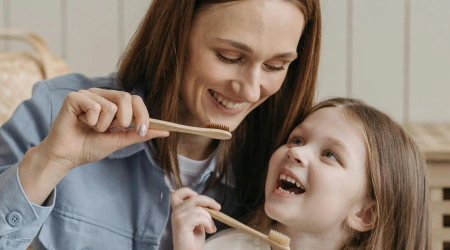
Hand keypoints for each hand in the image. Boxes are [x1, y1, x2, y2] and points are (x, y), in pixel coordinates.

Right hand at [39, 88, 168, 172]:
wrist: (67, 157)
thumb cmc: (90, 146)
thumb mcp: (120, 140)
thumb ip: (140, 133)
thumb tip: (165, 131)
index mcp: (113, 102)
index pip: (136, 99)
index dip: (143, 115)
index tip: (142, 130)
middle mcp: (101, 94)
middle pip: (126, 97)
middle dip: (124, 120)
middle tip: (110, 130)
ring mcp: (87, 94)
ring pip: (110, 106)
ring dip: (103, 125)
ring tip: (91, 128)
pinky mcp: (74, 97)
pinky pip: (94, 107)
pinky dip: (91, 121)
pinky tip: (81, 123)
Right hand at [171, 188, 220, 249]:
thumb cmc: (192, 240)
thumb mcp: (197, 222)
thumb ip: (199, 211)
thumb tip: (210, 205)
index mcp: (177, 210)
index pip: (177, 193)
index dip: (188, 191)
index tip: (199, 198)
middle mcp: (175, 212)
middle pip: (194, 197)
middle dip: (209, 201)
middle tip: (218, 208)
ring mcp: (178, 217)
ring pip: (199, 209)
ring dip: (209, 218)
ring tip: (211, 228)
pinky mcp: (182, 223)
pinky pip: (200, 217)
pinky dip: (208, 223)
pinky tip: (209, 230)